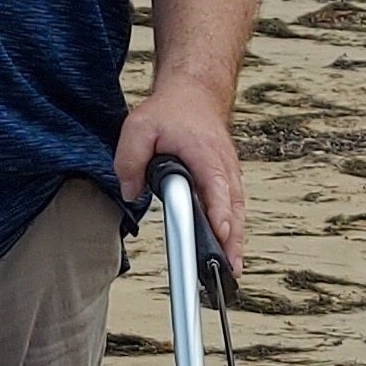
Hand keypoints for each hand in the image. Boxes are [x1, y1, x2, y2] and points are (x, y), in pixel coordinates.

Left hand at [114, 81, 245, 274]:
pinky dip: (233, 228)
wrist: (195, 95)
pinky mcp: (226, 180)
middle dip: (233, 240)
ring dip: (235, 239)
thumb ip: (129, 160)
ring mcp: (228, 174)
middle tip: (230, 270)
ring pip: (236, 211)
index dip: (219, 214)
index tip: (221, 234)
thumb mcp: (139, 127)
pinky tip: (228, 250)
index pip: (217, 188)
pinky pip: (233, 207)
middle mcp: (223, 166)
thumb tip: (129, 192)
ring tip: (231, 270)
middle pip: (233, 208)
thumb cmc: (171, 111)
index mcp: (206, 154)